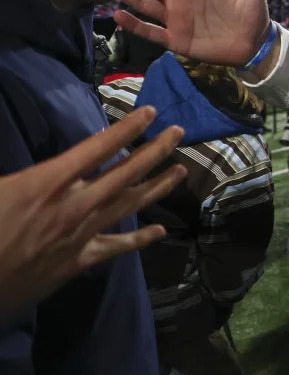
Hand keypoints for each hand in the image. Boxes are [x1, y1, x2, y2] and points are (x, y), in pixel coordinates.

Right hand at [0, 107, 186, 313]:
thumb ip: (21, 169)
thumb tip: (37, 157)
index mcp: (46, 183)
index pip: (96, 148)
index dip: (126, 129)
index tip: (150, 112)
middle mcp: (72, 205)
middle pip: (124, 173)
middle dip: (154, 151)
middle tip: (179, 133)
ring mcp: (80, 235)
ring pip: (128, 206)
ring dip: (157, 187)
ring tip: (181, 171)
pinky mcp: (78, 262)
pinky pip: (116, 247)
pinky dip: (139, 239)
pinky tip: (160, 232)